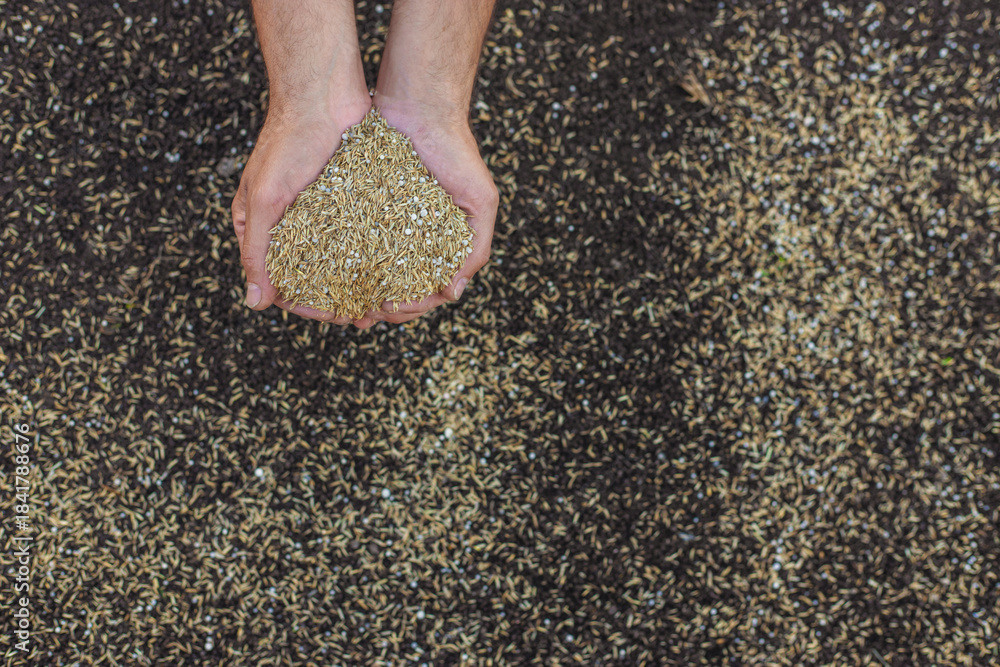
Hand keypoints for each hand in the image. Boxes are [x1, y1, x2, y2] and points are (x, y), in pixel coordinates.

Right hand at [231, 95, 371, 323]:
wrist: (322, 95)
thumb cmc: (286, 142)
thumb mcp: (265, 199)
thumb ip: (256, 251)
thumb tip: (256, 304)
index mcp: (264, 227)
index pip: (283, 281)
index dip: (308, 305)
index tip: (334, 316)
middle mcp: (294, 223)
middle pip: (318, 275)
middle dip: (342, 298)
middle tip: (369, 316)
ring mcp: (325, 212)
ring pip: (344, 259)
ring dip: (363, 282)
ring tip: (386, 299)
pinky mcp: (353, 199)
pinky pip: (365, 234)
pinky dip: (377, 255)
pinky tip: (396, 268)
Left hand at [348, 94, 498, 328]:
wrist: (422, 107)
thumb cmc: (458, 152)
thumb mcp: (482, 202)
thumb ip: (477, 247)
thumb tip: (454, 292)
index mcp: (439, 243)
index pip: (424, 289)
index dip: (408, 307)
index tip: (390, 309)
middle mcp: (409, 236)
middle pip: (391, 284)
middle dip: (375, 305)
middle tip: (358, 316)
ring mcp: (381, 221)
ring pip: (365, 266)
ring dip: (352, 289)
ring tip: (336, 302)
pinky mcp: (357, 203)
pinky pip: (344, 235)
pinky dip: (336, 256)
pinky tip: (324, 268)